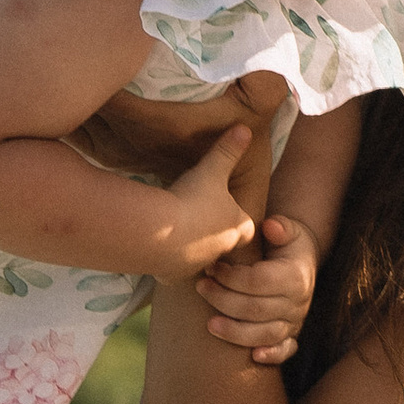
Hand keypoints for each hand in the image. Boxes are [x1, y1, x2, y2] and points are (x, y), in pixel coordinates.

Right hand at [160, 121, 265, 277]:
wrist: (160, 234)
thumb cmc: (193, 200)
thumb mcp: (212, 169)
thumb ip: (228, 150)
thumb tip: (246, 127)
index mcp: (237, 228)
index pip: (247, 226)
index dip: (238, 217)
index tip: (227, 209)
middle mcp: (221, 251)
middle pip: (224, 245)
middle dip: (214, 235)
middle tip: (200, 220)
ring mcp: (197, 265)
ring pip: (199, 259)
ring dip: (191, 247)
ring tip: (177, 231)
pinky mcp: (173, 275)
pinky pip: (172, 269)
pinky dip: (167, 260)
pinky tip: (156, 246)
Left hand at [197, 210, 318, 365]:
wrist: (302, 262)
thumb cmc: (286, 243)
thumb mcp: (288, 229)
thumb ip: (281, 227)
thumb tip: (270, 226)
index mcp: (296, 276)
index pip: (258, 281)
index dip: (231, 277)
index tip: (210, 267)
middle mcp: (298, 302)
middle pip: (256, 309)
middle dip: (223, 300)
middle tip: (200, 287)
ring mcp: (295, 322)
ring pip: (266, 334)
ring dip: (236, 332)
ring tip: (209, 324)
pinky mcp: (291, 335)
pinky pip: (285, 350)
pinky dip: (272, 356)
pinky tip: (253, 357)